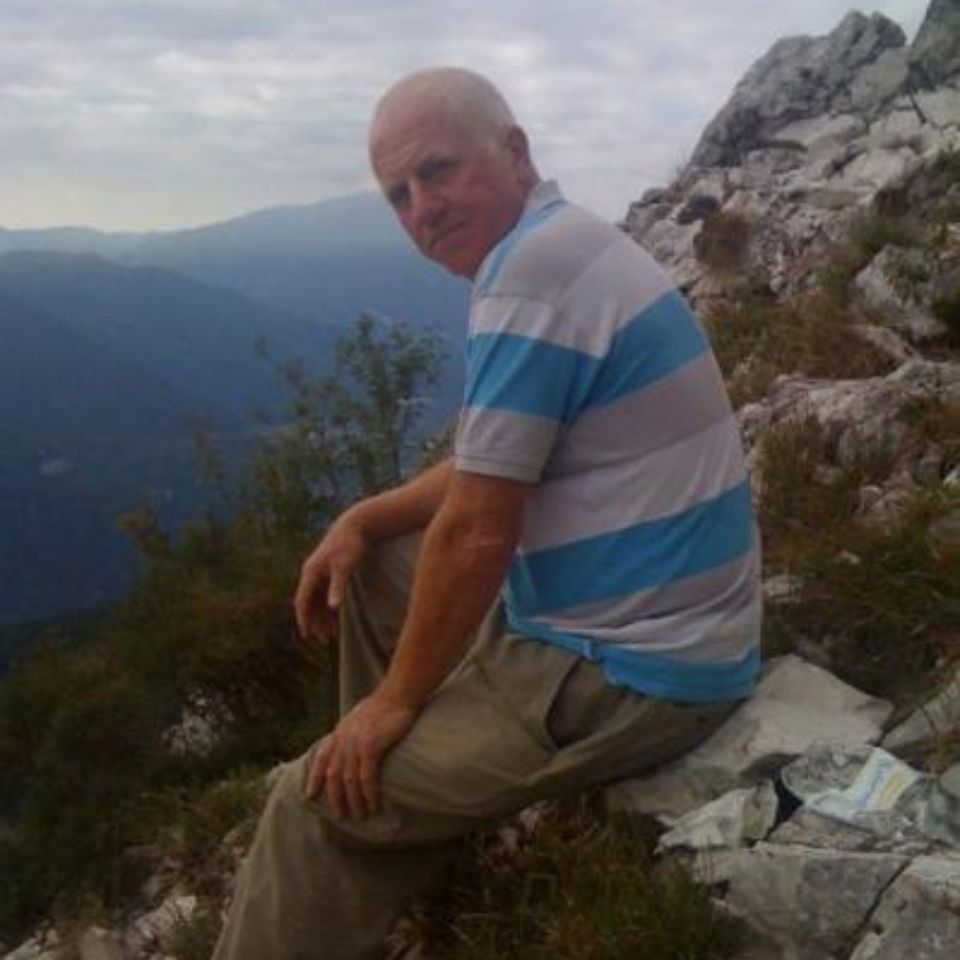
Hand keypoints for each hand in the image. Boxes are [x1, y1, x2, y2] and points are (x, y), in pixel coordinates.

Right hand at [294, 512, 366, 644]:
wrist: (355, 525)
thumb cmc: (349, 545)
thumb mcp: (344, 567)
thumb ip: (338, 587)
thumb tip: (333, 608)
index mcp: (311, 572)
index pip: (302, 601)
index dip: (304, 619)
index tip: (307, 635)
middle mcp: (311, 574)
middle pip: (309, 604)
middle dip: (315, 623)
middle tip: (323, 641)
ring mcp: (320, 573)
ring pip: (317, 601)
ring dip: (323, 618)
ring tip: (331, 635)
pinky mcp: (329, 572)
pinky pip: (325, 595)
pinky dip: (329, 608)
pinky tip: (336, 620)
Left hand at [304, 692, 417, 818]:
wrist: (399, 693)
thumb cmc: (387, 704)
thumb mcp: (361, 716)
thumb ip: (354, 730)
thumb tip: (355, 744)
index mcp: (340, 731)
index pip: (321, 757)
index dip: (313, 778)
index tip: (309, 795)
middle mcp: (343, 738)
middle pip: (333, 775)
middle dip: (335, 797)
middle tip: (340, 816)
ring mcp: (355, 742)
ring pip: (349, 780)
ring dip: (354, 801)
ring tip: (360, 815)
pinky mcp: (370, 746)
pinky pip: (366, 777)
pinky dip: (369, 794)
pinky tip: (374, 804)